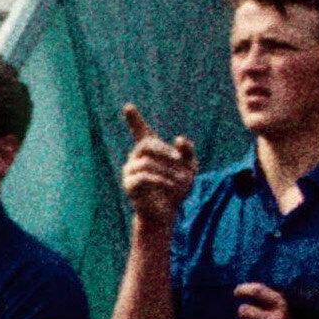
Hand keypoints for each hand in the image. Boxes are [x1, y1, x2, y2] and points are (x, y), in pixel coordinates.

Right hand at [117, 106, 196, 230]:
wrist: (168, 212)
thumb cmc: (178, 188)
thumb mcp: (189, 168)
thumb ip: (188, 152)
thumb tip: (179, 138)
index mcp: (150, 151)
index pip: (140, 131)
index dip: (134, 120)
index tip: (128, 106)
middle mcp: (136, 158)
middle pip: (146, 145)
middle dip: (166, 152)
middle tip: (181, 161)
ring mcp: (130, 171)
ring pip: (147, 163)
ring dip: (168, 171)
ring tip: (182, 181)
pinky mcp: (129, 185)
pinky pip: (143, 177)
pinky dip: (161, 180)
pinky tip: (172, 186)